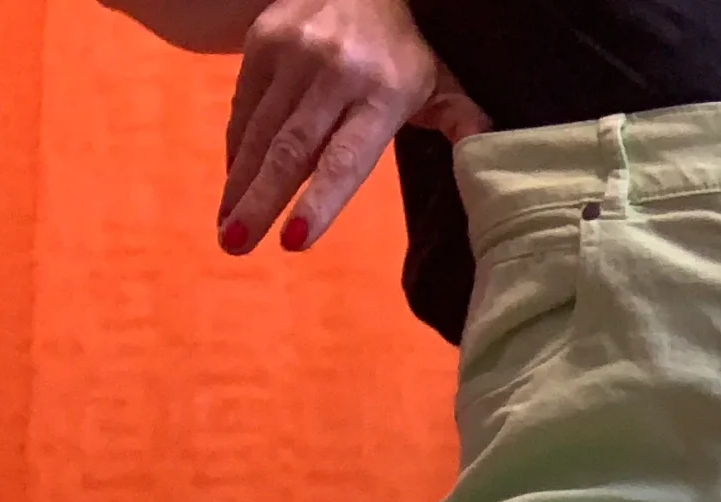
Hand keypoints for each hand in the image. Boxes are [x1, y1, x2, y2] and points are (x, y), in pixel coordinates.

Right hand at [217, 0, 489, 258]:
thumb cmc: (407, 49)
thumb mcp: (443, 83)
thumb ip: (462, 123)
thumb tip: (494, 159)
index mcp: (383, 93)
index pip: (344, 159)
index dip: (318, 201)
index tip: (292, 241)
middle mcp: (334, 71)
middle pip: (291, 150)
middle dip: (260, 201)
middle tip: (235, 245)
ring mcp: (294, 50)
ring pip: (261, 130)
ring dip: (239, 183)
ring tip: (226, 229)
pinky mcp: (264, 37)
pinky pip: (245, 104)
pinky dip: (238, 147)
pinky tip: (233, 182)